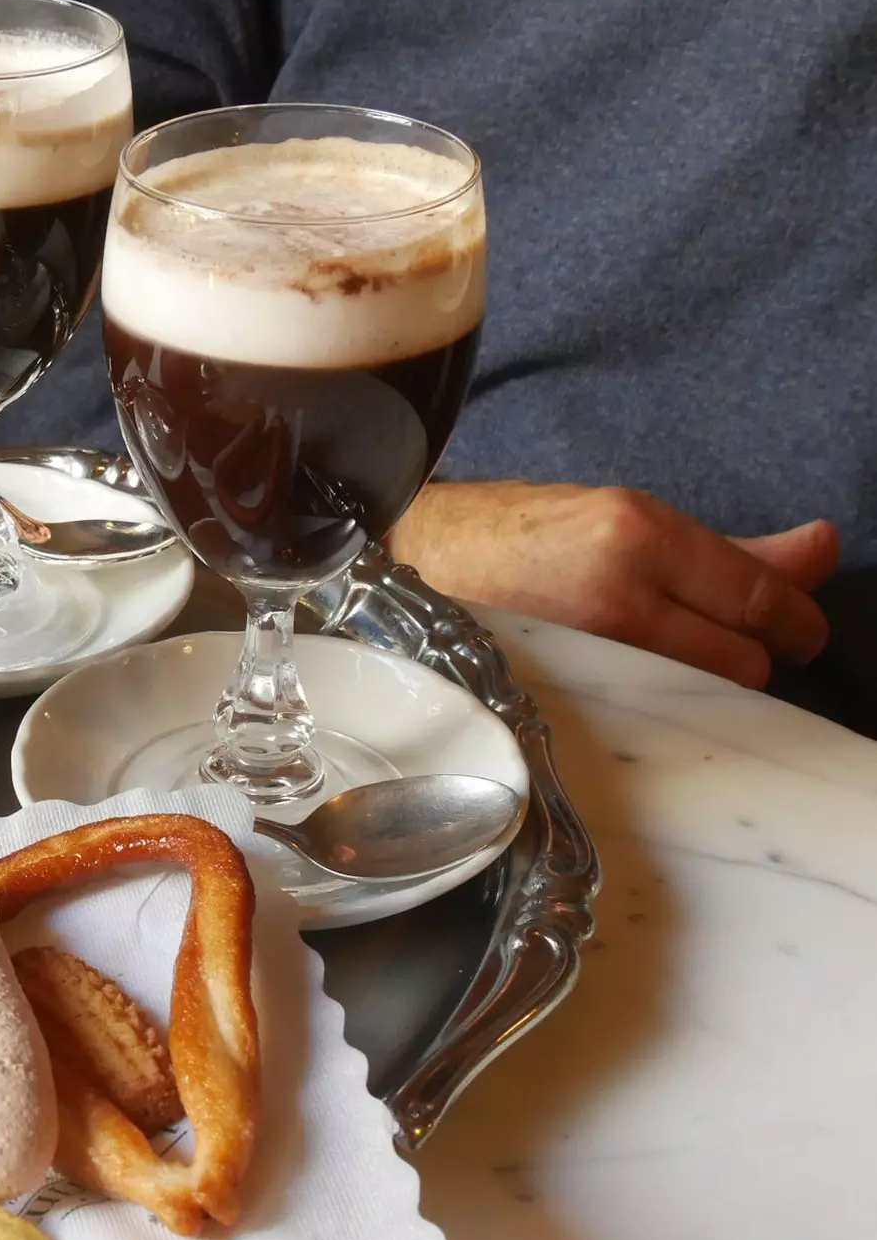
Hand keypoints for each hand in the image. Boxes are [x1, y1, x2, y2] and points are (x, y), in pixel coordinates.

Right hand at [387, 481, 838, 687]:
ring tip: (671, 667)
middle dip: (747, 660)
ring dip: (702, 688)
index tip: (798, 634)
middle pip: (737, 662)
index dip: (797, 625)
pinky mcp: (552, 694)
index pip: (757, 599)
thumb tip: (823, 548)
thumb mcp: (630, 520)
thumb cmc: (523, 531)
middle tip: (726, 650)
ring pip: (695, 696)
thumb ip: (733, 549)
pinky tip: (636, 692)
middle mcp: (615, 594)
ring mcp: (581, 652)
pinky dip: (657, 709)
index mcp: (638, 535)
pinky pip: (641, 718)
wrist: (417, 554)